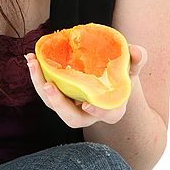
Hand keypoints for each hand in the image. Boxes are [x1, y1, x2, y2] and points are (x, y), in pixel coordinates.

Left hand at [25, 43, 147, 128]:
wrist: (106, 77)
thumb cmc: (120, 75)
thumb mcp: (130, 68)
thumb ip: (135, 60)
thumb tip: (137, 50)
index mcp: (110, 108)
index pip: (106, 115)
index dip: (98, 112)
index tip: (88, 105)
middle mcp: (89, 113)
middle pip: (72, 118)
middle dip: (59, 104)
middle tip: (50, 85)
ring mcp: (72, 106)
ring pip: (54, 105)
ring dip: (40, 86)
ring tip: (33, 63)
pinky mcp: (59, 96)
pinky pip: (47, 91)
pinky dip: (38, 76)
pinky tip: (32, 59)